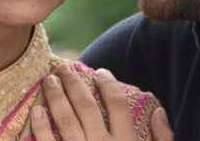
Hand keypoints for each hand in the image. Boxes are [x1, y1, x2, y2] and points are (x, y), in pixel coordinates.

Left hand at [30, 63, 173, 140]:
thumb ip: (163, 140)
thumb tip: (158, 109)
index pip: (118, 102)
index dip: (108, 83)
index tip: (100, 72)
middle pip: (87, 105)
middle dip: (74, 82)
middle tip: (64, 67)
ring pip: (65, 119)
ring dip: (55, 96)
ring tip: (48, 80)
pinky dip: (41, 126)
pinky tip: (36, 111)